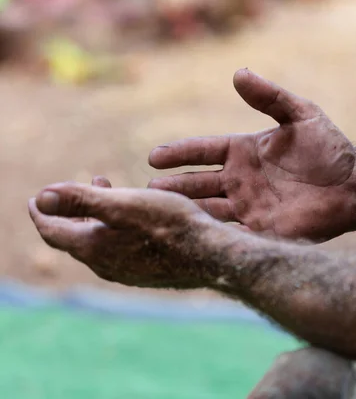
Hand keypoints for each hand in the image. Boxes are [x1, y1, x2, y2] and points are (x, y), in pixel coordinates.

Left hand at [29, 180, 223, 287]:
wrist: (210, 255)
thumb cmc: (169, 225)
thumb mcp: (122, 203)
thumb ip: (80, 199)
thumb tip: (41, 197)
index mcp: (93, 248)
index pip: (52, 231)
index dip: (41, 212)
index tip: (35, 198)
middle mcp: (106, 265)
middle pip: (75, 239)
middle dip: (70, 213)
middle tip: (72, 193)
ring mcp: (128, 272)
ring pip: (99, 245)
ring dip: (95, 220)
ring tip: (108, 194)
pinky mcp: (148, 273)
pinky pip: (120, 251)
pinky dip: (116, 231)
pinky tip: (135, 221)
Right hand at [148, 69, 355, 241]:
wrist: (354, 186)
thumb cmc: (329, 149)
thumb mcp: (300, 115)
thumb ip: (270, 97)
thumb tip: (238, 73)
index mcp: (244, 152)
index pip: (203, 151)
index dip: (179, 153)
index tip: (154, 156)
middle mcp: (240, 180)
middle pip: (198, 183)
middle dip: (173, 187)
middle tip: (149, 190)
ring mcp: (249, 206)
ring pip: (208, 209)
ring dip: (187, 211)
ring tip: (162, 213)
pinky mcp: (261, 230)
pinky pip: (231, 233)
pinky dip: (212, 234)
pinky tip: (192, 237)